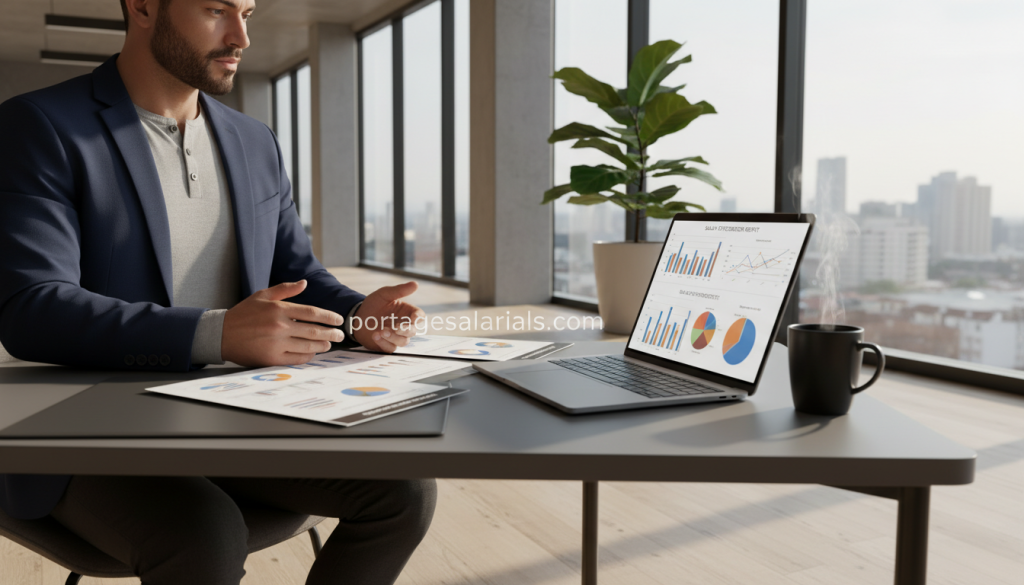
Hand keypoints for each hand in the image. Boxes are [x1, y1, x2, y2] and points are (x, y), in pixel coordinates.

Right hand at [221, 280, 344, 366]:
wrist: (221, 334)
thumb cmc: (243, 314)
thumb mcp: (262, 295)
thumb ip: (285, 289)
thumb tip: (305, 283)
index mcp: (279, 309)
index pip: (312, 312)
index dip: (329, 317)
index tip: (338, 320)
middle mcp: (279, 326)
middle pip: (314, 331)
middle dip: (331, 333)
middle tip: (340, 335)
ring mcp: (276, 343)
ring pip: (308, 346)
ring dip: (322, 345)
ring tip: (328, 344)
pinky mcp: (271, 358)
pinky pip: (296, 358)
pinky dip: (308, 356)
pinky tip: (312, 353)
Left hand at [352, 281, 425, 352]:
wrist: (357, 317)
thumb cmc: (373, 304)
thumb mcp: (385, 294)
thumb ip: (399, 290)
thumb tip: (416, 284)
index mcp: (407, 312)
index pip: (419, 316)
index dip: (418, 318)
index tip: (414, 318)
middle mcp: (404, 325)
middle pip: (412, 331)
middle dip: (405, 330)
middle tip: (395, 327)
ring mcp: (396, 337)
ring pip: (403, 341)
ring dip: (393, 337)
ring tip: (381, 331)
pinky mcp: (387, 345)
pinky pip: (390, 348)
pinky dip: (383, 343)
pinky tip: (375, 336)